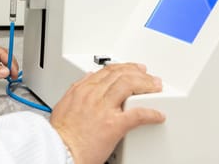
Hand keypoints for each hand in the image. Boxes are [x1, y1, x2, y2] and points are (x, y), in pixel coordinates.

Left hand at [0, 41, 19, 91]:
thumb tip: (6, 71)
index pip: (1, 52)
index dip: (10, 62)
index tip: (14, 72)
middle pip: (2, 55)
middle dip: (10, 64)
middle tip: (15, 75)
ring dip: (6, 68)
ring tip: (11, 77)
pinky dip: (0, 72)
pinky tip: (3, 77)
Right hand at [50, 63, 164, 163]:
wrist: (60, 151)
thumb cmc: (61, 135)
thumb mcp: (63, 105)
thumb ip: (76, 90)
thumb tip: (87, 79)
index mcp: (82, 90)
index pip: (107, 71)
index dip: (124, 68)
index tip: (133, 69)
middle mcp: (93, 95)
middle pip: (121, 75)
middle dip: (138, 73)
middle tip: (149, 76)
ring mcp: (104, 109)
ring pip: (129, 86)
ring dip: (146, 85)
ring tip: (155, 88)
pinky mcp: (113, 125)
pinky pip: (137, 114)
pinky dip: (151, 113)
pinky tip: (157, 115)